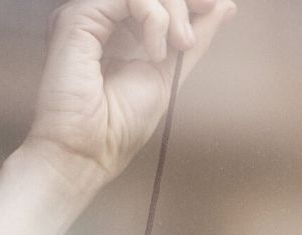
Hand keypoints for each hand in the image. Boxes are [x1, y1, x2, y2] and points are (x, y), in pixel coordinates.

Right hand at [26, 0, 236, 193]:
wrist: (90, 153)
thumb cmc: (119, 126)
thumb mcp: (170, 73)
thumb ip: (195, 38)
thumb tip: (224, 6)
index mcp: (119, 29)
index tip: (213, 7)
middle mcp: (101, 18)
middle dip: (181, 2)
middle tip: (192, 35)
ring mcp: (87, 17)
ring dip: (172, 10)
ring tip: (179, 46)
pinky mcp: (76, 20)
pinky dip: (153, 16)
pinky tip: (155, 51)